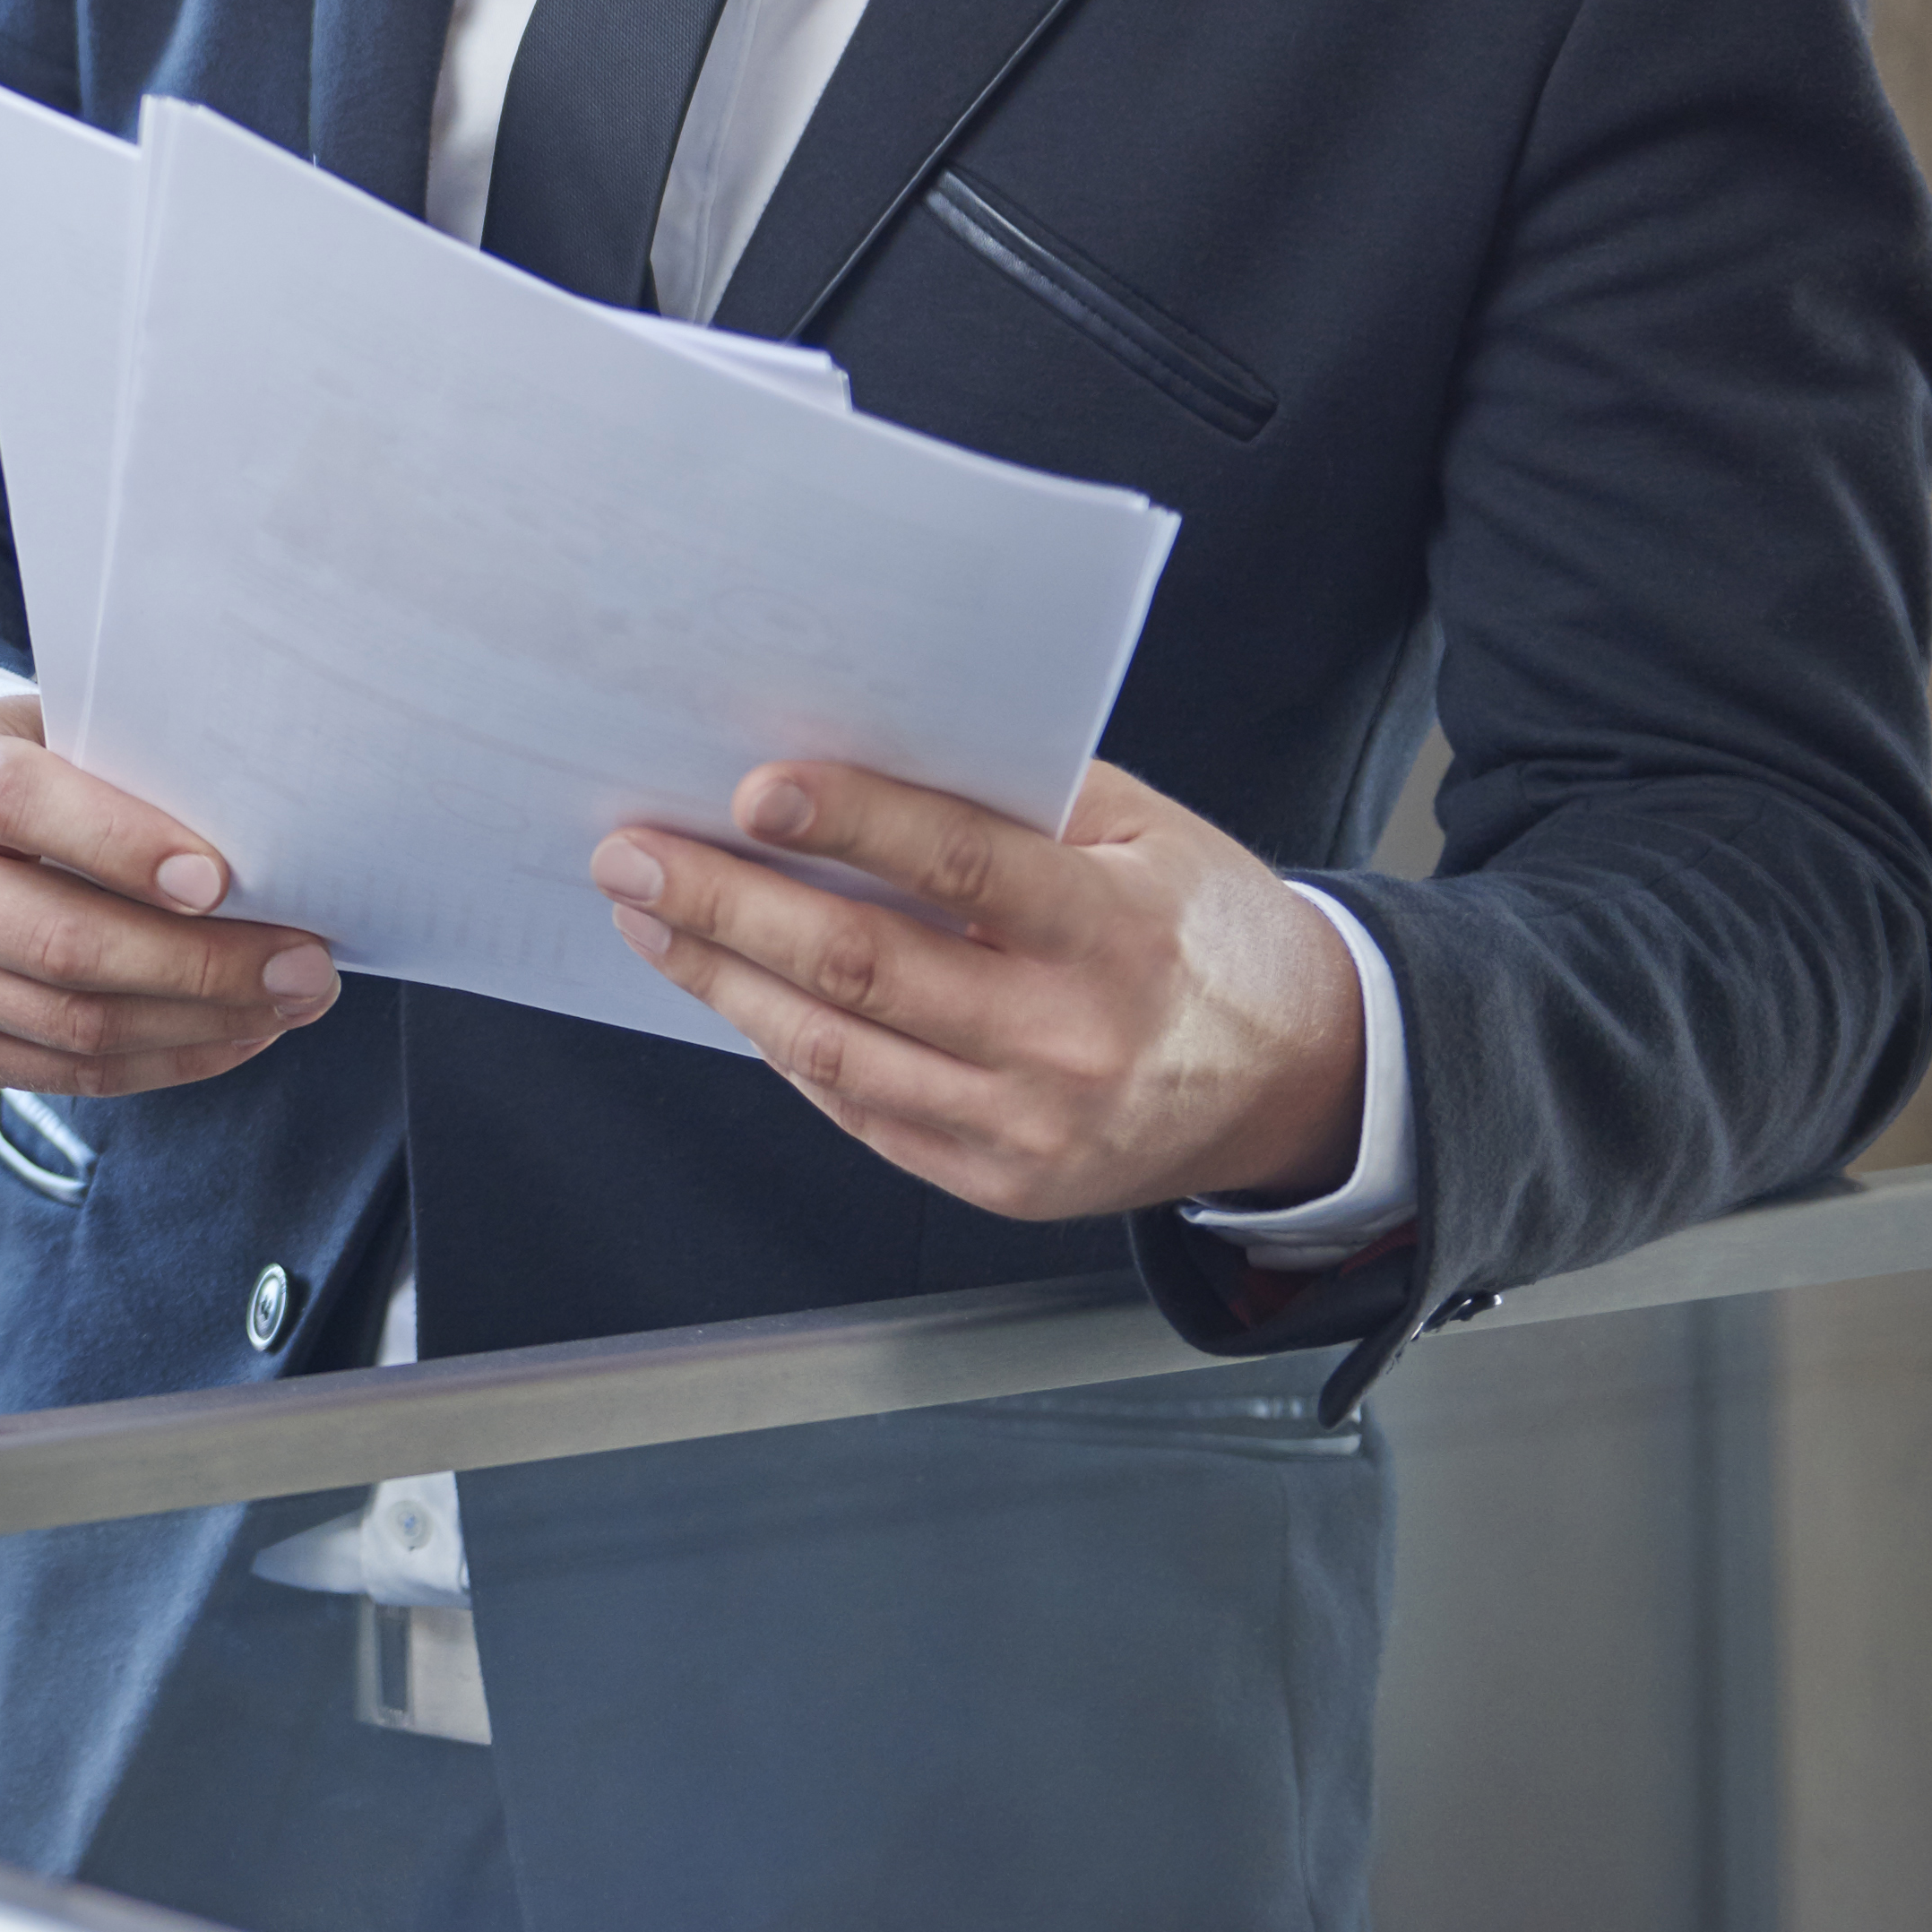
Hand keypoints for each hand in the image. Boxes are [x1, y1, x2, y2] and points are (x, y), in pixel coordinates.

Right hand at [0, 695, 340, 1095]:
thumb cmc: (30, 764)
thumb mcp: (61, 726)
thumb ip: (134, 764)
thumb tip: (268, 833)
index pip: (19, 805)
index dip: (122, 844)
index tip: (221, 880)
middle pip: (58, 942)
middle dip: (200, 963)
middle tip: (305, 963)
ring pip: (75, 1024)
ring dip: (203, 1021)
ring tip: (290, 1000)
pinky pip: (72, 1073)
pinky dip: (170, 1060)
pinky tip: (239, 1032)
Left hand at [592, 757, 1362, 1220]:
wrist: (1300, 1081)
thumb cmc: (1204, 930)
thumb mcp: (1145, 835)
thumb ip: (1016, 797)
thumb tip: (857, 747)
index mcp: (1115, 933)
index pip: (961, 869)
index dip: (852, 823)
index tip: (750, 790)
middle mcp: (1069, 1040)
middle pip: (864, 969)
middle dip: (727, 907)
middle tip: (631, 856)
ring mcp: (1030, 1127)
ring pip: (836, 1053)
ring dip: (723, 980)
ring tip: (648, 920)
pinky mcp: (1001, 1184)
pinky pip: (861, 1111)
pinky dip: (783, 1046)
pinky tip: (731, 989)